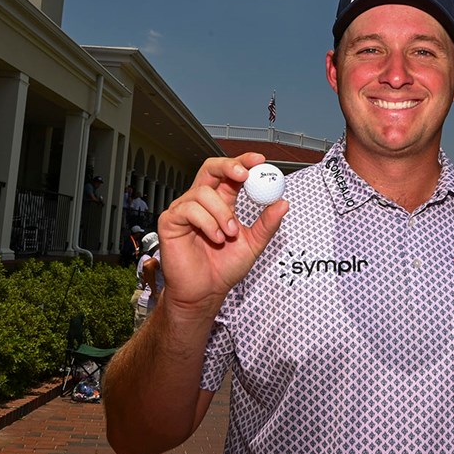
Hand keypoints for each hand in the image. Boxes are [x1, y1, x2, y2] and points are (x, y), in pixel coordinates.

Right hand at [157, 153, 287, 317]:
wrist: (205, 292)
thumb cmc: (224, 269)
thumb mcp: (253, 244)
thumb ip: (267, 224)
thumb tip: (283, 203)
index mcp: (221, 202)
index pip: (230, 174)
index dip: (243, 162)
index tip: (260, 161)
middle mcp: (202, 202)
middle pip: (210, 168)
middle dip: (228, 167)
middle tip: (244, 175)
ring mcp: (184, 209)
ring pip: (203, 192)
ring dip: (222, 213)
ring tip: (229, 235)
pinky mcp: (170, 221)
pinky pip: (189, 209)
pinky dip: (207, 223)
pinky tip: (215, 238)